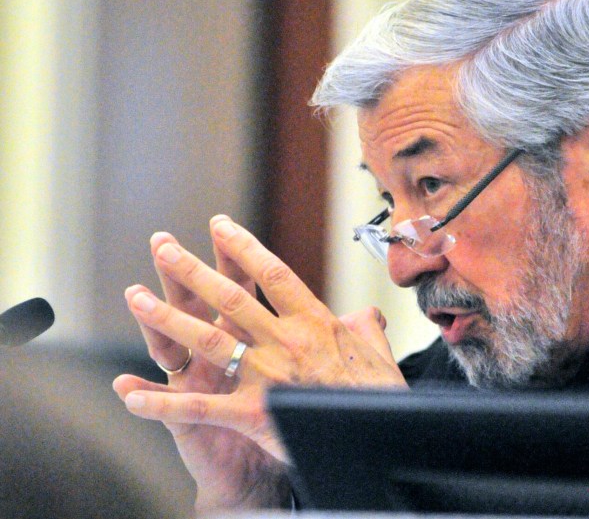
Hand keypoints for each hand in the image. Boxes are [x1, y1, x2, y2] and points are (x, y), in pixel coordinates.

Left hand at [113, 215, 406, 511]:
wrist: (379, 439)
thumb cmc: (380, 396)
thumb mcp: (378, 353)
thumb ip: (366, 327)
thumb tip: (366, 314)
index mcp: (314, 323)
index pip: (273, 275)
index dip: (243, 247)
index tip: (220, 225)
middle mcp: (285, 342)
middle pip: (231, 298)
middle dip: (193, 272)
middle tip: (163, 248)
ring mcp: (266, 376)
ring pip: (208, 340)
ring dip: (167, 318)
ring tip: (136, 297)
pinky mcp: (252, 413)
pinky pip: (199, 407)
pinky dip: (162, 403)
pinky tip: (131, 396)